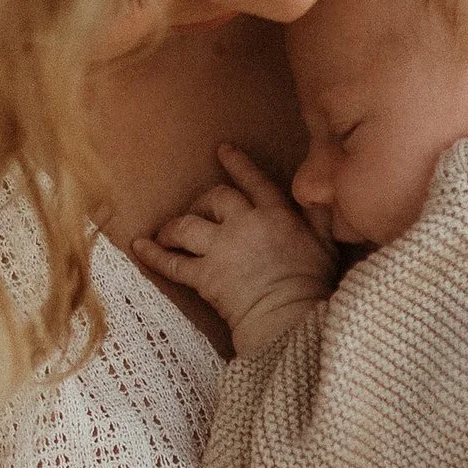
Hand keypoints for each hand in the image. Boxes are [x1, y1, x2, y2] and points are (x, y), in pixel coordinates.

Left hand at [135, 144, 336, 353]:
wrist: (291, 317)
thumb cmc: (312, 285)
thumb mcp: (327, 244)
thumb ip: (320, 215)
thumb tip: (320, 193)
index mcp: (276, 215)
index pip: (253, 182)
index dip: (237, 165)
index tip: (222, 150)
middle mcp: (244, 225)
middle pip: (215, 198)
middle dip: (203, 201)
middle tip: (198, 211)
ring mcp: (222, 250)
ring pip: (187, 226)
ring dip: (173, 227)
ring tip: (166, 232)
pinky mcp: (205, 276)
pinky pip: (173, 262)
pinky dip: (154, 254)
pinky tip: (140, 247)